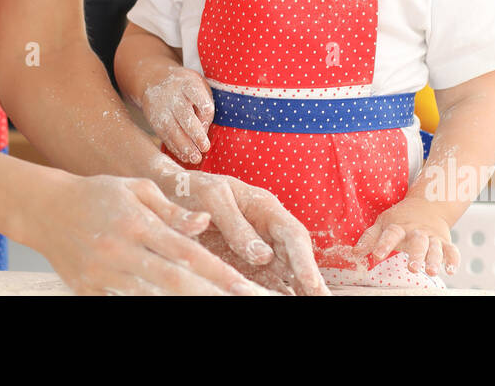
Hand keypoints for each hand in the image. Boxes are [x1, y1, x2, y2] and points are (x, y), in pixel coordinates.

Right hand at [30, 173, 268, 295]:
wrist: (45, 209)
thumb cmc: (97, 195)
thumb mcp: (136, 190)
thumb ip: (172, 210)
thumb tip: (204, 224)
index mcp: (136, 224)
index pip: (185, 252)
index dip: (216, 271)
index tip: (241, 284)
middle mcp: (120, 251)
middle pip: (173, 281)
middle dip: (209, 294)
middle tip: (240, 300)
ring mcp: (103, 275)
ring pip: (150, 297)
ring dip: (183, 302)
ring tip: (211, 303)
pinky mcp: (88, 291)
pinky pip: (125, 301)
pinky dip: (148, 302)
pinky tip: (172, 302)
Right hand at [141, 65, 213, 163]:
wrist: (154, 79)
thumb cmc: (185, 87)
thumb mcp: (198, 87)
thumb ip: (204, 107)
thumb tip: (204, 132)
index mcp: (187, 83)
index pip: (197, 94)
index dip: (203, 106)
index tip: (208, 115)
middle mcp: (172, 94)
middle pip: (184, 114)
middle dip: (195, 133)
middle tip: (205, 148)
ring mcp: (160, 107)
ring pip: (172, 128)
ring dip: (184, 146)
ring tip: (195, 158)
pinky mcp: (153, 119)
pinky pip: (164, 135)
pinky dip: (175, 148)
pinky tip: (185, 156)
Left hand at [155, 162, 330, 295]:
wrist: (169, 191)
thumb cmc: (191, 188)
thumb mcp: (211, 197)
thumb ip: (235, 225)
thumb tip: (263, 256)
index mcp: (265, 208)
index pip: (292, 234)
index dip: (304, 259)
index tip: (312, 282)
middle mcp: (267, 230)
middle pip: (295, 258)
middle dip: (311, 281)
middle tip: (325, 302)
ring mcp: (257, 248)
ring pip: (283, 273)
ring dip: (296, 290)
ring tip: (312, 305)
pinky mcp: (242, 263)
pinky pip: (262, 281)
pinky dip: (272, 293)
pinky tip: (279, 302)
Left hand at [354, 197, 459, 276]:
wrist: (426, 205)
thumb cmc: (400, 220)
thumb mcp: (383, 224)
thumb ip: (370, 238)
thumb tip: (354, 253)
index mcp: (399, 226)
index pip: (390, 234)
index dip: (383, 244)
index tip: (377, 255)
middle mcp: (416, 231)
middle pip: (417, 242)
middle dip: (416, 255)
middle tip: (412, 268)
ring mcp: (431, 237)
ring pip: (434, 247)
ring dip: (434, 259)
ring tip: (432, 271)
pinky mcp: (444, 241)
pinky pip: (451, 250)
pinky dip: (453, 259)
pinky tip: (451, 269)